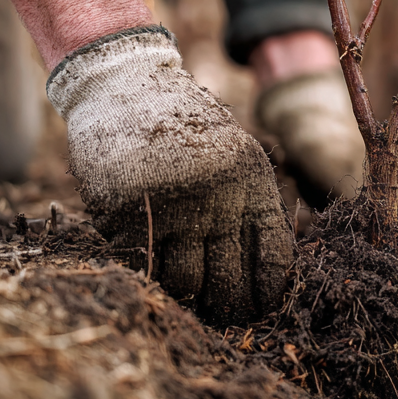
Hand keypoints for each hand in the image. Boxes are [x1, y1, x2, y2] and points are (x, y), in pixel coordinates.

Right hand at [47, 27, 292, 324]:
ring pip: (184, 282)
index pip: (273, 258)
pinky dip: (147, 272)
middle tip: (218, 312)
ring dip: (185, 292)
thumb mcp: (235, 153)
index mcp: (251, 181)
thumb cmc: (185, 127)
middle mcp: (215, 196)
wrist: (124, 85)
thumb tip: (269, 278)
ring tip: (184, 288)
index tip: (258, 308)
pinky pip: (142, 266)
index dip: (266, 294)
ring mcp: (169, 205)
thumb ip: (251, 204)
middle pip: (229, 282)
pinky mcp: (124, 211)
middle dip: (226, 306)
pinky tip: (150, 262)